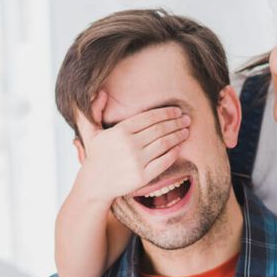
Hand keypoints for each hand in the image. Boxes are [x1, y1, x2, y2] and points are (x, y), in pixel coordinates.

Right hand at [76, 90, 190, 201]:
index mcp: (120, 131)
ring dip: (178, 135)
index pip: (149, 117)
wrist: (95, 184)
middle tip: (186, 119)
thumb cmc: (96, 156)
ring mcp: (137, 161)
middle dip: (176, 122)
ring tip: (186, 131)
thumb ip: (93, 110)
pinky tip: (179, 147)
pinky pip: (164, 161)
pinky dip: (174, 153)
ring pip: (164, 143)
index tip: (176, 111)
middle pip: (159, 129)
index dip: (166, 113)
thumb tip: (101, 92)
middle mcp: (129, 145)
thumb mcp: (89, 131)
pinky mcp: (142, 176)